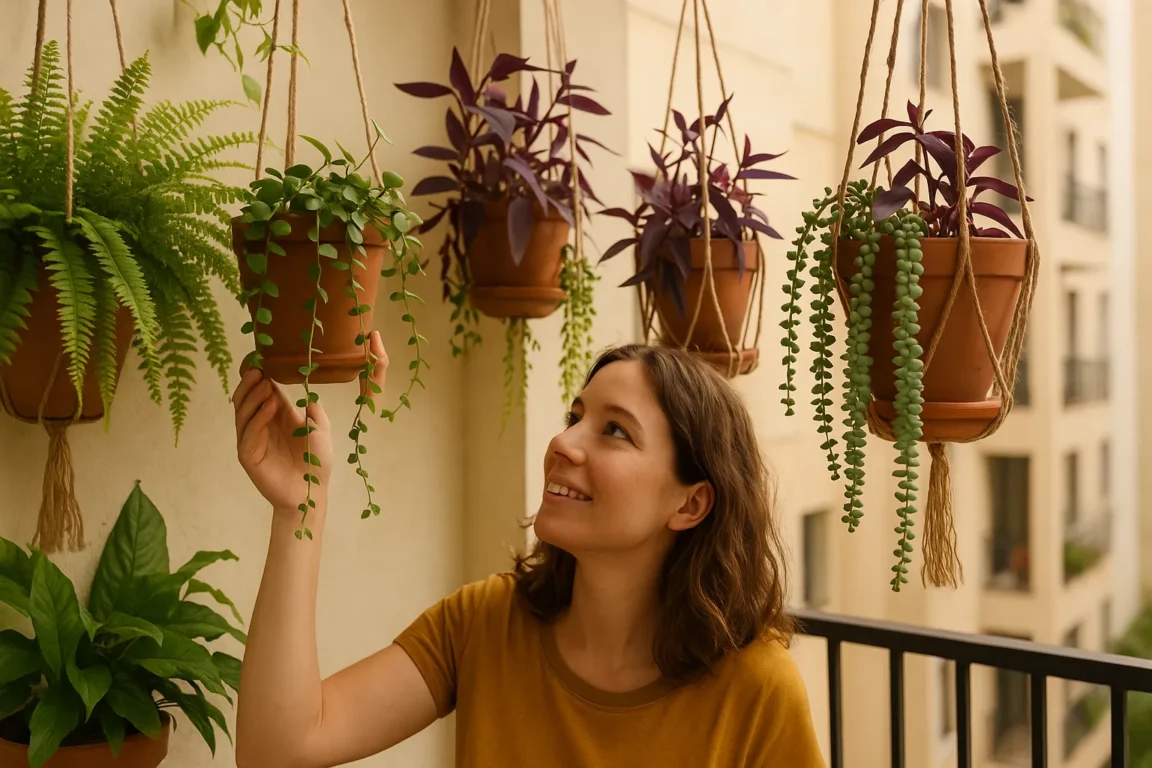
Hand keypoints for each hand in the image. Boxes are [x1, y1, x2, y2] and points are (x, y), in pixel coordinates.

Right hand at [233, 331, 388, 511]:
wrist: (311, 492)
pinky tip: (270, 406)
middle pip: (245, 398)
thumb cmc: (315, 462)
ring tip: (265, 383)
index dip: (258, 374)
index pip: (261, 390)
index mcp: (275, 415)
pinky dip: (258, 418)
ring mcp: (251, 439)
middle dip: (249, 382)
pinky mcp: (248, 455)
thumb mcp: (320, 429)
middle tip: (258, 368)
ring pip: (242, 412)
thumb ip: (315, 410)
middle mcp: (260, 424)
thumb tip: (310, 389)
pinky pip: (248, 433)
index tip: (260, 358)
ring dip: (253, 396)